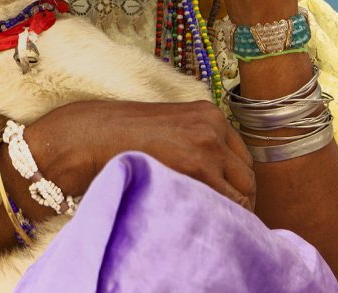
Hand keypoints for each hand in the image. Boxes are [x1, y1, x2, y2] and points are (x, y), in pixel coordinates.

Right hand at [30, 99, 255, 209]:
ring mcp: (207, 146)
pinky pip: (225, 204)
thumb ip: (196, 142)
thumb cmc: (122, 137)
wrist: (90, 136)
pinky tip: (200, 221)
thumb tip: (219, 178)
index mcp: (208, 113)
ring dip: (231, 211)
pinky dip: (219, 216)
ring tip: (210, 223)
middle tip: (221, 218)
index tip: (227, 200)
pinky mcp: (198, 167)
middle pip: (247, 176)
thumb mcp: (168, 128)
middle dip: (239, 199)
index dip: (236, 183)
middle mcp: (214, 126)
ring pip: (242, 193)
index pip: (242, 157)